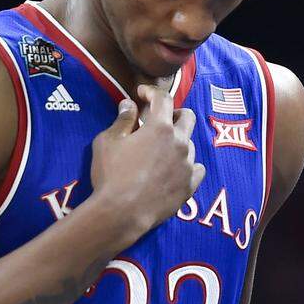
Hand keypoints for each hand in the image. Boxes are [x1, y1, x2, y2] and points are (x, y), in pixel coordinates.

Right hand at [87, 85, 204, 241]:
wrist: (121, 213)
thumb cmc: (111, 174)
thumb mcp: (107, 142)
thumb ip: (122, 120)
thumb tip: (129, 105)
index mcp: (160, 127)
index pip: (163, 98)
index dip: (151, 91)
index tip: (141, 93)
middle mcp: (180, 142)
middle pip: (187, 117)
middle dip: (173, 113)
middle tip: (158, 121)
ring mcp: (188, 164)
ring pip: (190, 144)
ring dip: (177, 142)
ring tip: (161, 151)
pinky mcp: (190, 186)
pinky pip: (196, 169)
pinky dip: (187, 166)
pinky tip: (175, 170)